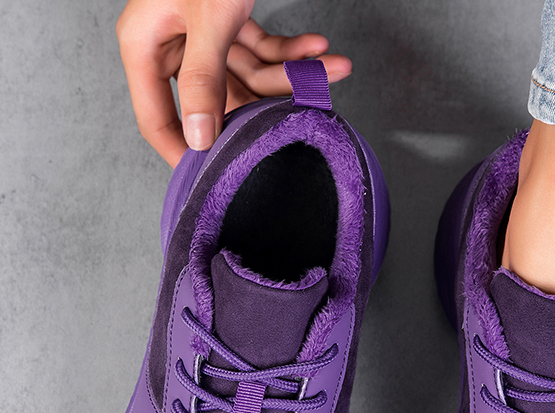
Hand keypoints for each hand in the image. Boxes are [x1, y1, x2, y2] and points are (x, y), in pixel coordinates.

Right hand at [117, 0, 351, 166]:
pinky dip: (293, 49)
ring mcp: (201, 34)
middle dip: (269, 101)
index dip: (185, 154)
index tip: (216, 181)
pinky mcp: (228, 19)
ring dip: (295, 73)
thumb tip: (199, 139)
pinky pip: (261, 47)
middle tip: (308, 107)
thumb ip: (203, 79)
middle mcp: (173, 44)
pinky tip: (322, 47)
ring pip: (248, 74)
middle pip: (219, 99)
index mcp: (146, 46)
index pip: (157, 119)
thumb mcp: (208, 17)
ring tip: (336, 69)